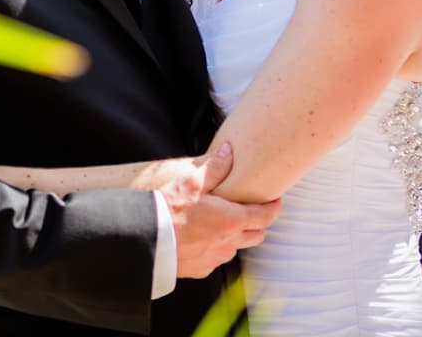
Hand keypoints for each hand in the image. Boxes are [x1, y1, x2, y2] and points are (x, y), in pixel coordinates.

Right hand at [160, 143, 282, 278]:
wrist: (145, 239)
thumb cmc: (168, 209)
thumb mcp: (192, 181)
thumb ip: (215, 167)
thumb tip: (229, 152)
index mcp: (232, 221)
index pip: (266, 216)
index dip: (274, 207)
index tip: (276, 200)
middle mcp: (228, 243)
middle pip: (257, 235)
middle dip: (258, 222)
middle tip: (250, 209)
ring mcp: (215, 258)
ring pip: (236, 248)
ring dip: (235, 236)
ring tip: (222, 223)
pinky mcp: (201, 269)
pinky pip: (216, 258)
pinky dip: (216, 248)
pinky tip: (202, 238)